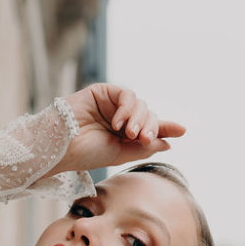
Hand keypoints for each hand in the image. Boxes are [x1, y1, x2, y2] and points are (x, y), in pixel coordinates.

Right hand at [43, 84, 185, 177]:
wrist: (61, 146)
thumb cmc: (85, 153)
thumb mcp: (120, 154)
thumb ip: (144, 147)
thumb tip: (168, 143)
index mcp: (122, 135)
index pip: (149, 128)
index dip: (166, 128)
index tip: (183, 130)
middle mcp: (119, 118)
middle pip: (147, 115)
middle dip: (150, 126)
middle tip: (142, 138)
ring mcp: (111, 105)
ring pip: (139, 104)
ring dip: (138, 119)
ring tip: (127, 133)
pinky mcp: (102, 92)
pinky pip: (126, 95)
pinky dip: (127, 108)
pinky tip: (118, 122)